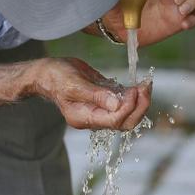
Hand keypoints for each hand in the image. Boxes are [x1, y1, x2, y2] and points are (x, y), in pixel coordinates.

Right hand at [32, 58, 151, 130]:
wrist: (47, 72)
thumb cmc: (56, 77)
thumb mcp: (73, 84)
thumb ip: (95, 95)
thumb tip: (117, 105)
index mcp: (85, 118)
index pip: (114, 120)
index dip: (128, 108)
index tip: (134, 91)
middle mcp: (94, 117)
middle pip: (125, 123)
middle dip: (140, 107)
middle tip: (146, 87)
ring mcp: (100, 109)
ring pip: (127, 114)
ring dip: (140, 101)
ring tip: (146, 84)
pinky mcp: (104, 99)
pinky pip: (123, 102)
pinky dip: (134, 95)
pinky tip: (140, 84)